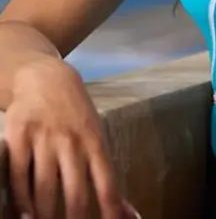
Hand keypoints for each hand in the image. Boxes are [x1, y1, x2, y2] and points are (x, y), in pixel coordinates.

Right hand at [3, 57, 137, 218]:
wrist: (45, 78)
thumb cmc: (75, 116)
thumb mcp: (95, 137)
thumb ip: (106, 177)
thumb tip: (130, 214)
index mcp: (95, 141)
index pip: (107, 181)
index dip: (111, 208)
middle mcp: (72, 141)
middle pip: (75, 191)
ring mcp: (44, 138)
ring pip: (44, 188)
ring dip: (45, 217)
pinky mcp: (18, 137)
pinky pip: (18, 177)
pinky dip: (20, 201)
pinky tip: (23, 217)